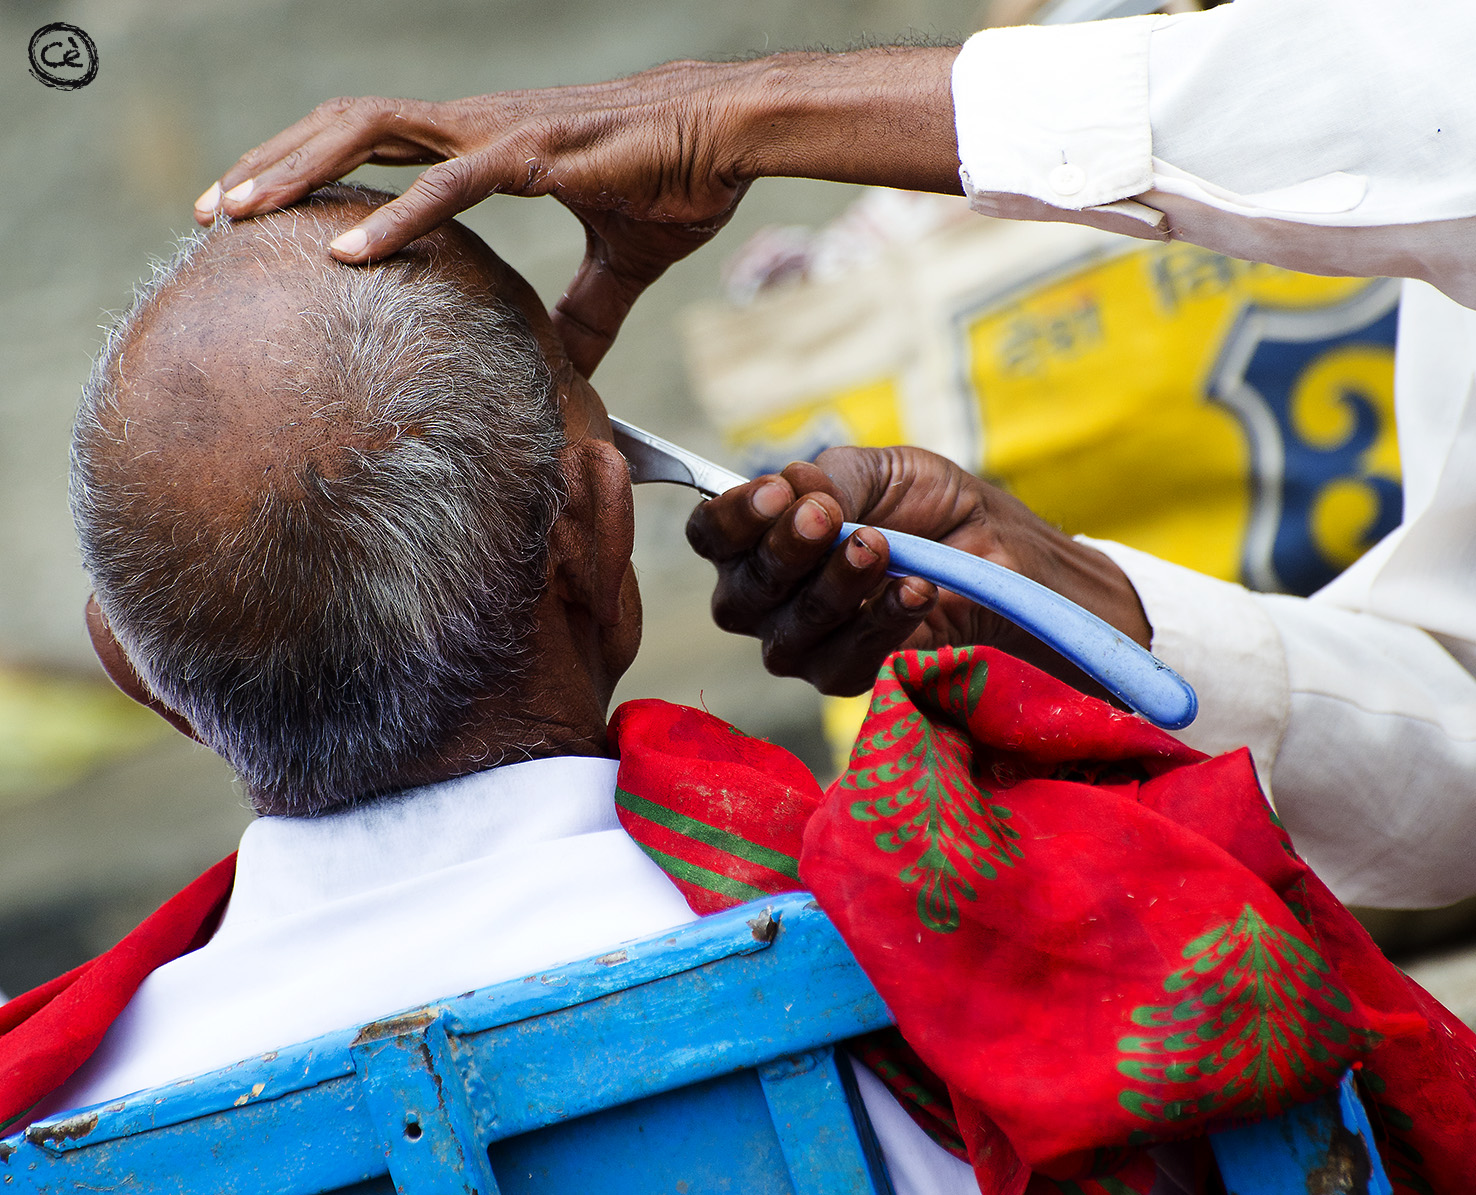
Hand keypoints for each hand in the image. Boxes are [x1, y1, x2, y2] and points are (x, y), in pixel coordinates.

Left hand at [194, 48, 959, 375]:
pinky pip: (452, 182)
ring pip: (372, 132)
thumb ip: (585, 311)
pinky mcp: (537, 153)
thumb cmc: (674, 179)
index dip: (310, 170)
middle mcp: (475, 126)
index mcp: (485, 143)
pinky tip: (351, 254)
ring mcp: (500, 133)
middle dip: (269, 163)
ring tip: (237, 214)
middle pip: (345, 128)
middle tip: (208, 214)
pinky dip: (398, 217)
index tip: (260, 215)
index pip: (374, 144)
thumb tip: (568, 364)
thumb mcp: (619, 263)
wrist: (730, 134)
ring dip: (298, 171)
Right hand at [685, 447, 1150, 699]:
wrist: (1006, 559)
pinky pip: (843, 662)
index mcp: (763, 536)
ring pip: (788, 632)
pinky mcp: (848, 680)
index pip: (712, 534)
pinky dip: (880, 622)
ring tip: (881, 548)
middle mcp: (769, 597)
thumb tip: (790, 485)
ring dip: (835, 587)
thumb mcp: (887, 472)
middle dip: (784, 551)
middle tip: (831, 519)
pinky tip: (916, 590)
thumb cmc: (937, 509)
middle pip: (740, 591)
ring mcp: (803, 646)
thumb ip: (835, 477)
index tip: (780, 492)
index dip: (733, 516)